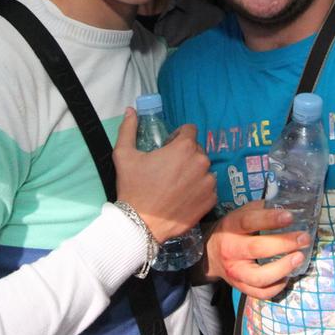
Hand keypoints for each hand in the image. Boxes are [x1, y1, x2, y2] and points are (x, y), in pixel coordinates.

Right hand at [113, 107, 215, 242]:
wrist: (141, 224)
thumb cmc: (133, 188)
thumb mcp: (124, 155)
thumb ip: (128, 129)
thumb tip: (130, 110)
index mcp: (184, 148)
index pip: (190, 130)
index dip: (178, 136)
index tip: (168, 147)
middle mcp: (201, 162)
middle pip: (197, 150)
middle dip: (186, 155)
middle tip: (169, 169)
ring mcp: (208, 182)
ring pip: (204, 169)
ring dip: (193, 172)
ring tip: (176, 184)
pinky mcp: (211, 200)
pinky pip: (208, 188)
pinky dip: (199, 190)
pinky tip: (183, 197)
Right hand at [201, 201, 308, 299]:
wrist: (210, 255)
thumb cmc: (232, 230)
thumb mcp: (240, 214)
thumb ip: (260, 209)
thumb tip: (289, 204)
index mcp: (231, 227)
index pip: (249, 222)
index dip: (270, 219)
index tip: (290, 217)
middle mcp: (231, 250)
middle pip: (257, 249)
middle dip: (284, 243)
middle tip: (304, 238)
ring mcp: (235, 272)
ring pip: (259, 277)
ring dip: (283, 268)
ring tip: (299, 257)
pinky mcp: (240, 287)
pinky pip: (261, 293)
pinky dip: (277, 287)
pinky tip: (287, 276)